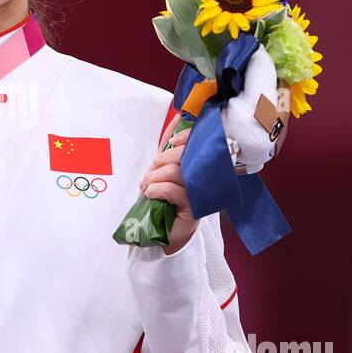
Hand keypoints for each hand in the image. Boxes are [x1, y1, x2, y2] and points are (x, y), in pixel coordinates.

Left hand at [138, 126, 198, 255]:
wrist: (163, 234)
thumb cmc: (164, 200)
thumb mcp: (163, 170)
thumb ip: (169, 148)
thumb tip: (177, 117)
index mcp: (198, 165)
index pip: (196, 142)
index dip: (184, 136)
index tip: (172, 142)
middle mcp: (203, 177)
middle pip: (184, 156)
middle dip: (162, 160)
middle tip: (150, 174)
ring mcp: (200, 193)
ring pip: (176, 172)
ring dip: (155, 177)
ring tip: (148, 188)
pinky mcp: (194, 209)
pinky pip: (173, 190)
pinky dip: (157, 190)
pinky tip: (152, 196)